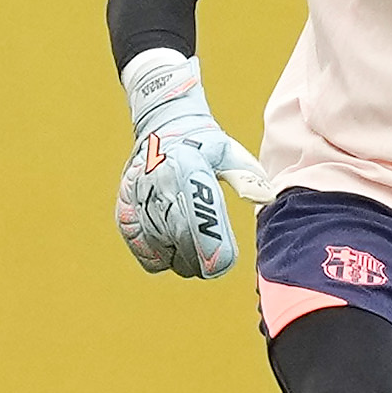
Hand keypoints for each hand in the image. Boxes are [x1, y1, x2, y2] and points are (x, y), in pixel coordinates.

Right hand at [115, 49, 269, 278]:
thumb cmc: (204, 144)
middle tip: (213, 266)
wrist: (162, 125)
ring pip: (158, 243)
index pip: (200, 214)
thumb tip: (266, 198)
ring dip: (178, 259)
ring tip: (193, 259)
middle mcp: (160, 180)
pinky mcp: (126, 206)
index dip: (212, 244)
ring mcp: (139, 194)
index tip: (224, 263)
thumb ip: (247, 176)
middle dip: (198, 259)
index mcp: (188, 167)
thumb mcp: (228, 152)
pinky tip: (170, 252)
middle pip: (179, 235)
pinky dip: (155, 255)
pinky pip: (138, 243)